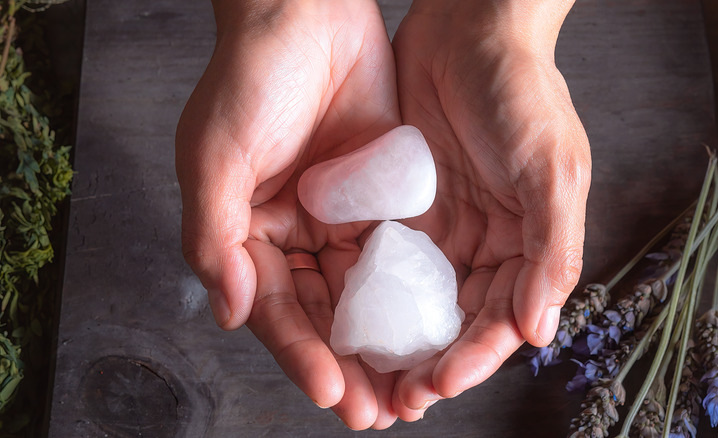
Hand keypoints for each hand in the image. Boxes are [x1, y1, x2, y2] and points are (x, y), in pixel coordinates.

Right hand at [176, 0, 401, 428]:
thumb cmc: (250, 78)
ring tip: (410, 388)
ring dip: (385, 343)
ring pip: (364, 295)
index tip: (332, 392)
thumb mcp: (214, 157)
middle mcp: (295, 235)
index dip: (301, 354)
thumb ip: (214, 239)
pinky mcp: (381, 198)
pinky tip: (433, 326)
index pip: (275, 310)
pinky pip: (398, 253)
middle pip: (323, 316)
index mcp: (248, 234)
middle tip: (378, 412)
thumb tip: (230, 315)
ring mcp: (340, 218)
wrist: (308, 13)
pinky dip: (412, 292)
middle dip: (349, 366)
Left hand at [389, 0, 590, 419]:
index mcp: (526, 244)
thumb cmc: (521, 90)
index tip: (436, 386)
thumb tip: (541, 331)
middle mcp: (485, 243)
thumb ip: (551, 248)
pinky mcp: (402, 205)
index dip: (472, 357)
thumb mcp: (551, 166)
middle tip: (394, 402)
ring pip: (417, 300)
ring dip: (394, 342)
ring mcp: (442, 227)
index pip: (501, 318)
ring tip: (365, 379)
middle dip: (428, 365)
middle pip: (456, 321)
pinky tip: (346, 318)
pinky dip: (369, 292)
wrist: (471, 28)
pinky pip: (383, 258)